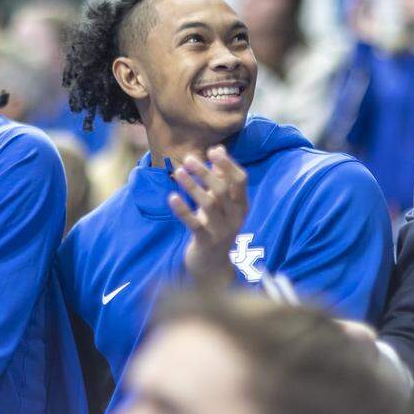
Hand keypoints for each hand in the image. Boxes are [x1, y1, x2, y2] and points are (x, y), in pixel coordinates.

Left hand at [169, 146, 248, 289]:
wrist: (212, 265)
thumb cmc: (215, 226)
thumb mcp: (220, 202)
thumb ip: (220, 177)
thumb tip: (219, 148)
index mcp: (242, 205)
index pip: (241, 180)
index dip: (228, 164)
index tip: (213, 150)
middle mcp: (236, 218)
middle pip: (223, 190)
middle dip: (205, 173)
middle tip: (188, 159)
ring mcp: (222, 231)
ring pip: (209, 205)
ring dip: (192, 187)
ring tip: (177, 172)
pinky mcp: (206, 242)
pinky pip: (194, 224)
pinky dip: (182, 210)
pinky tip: (171, 197)